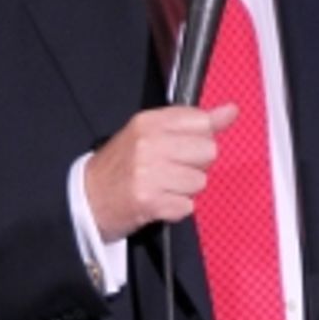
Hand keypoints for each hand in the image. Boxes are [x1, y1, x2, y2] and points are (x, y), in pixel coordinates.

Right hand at [83, 102, 236, 240]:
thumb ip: (193, 122)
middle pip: (208, 152)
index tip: (184, 147)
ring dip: (186, 189)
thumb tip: (231, 111)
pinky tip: (158, 202)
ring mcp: (149, 174)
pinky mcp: (150, 202)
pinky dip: (176, 209)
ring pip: (200, 182)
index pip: (202, 122)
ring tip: (163, 187)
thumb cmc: (122, 165)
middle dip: (196, 165)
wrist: (87, 199)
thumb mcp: (151, 133)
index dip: (200, 138)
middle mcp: (149, 144)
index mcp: (149, 122)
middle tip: (171, 170)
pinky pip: (187, 206)